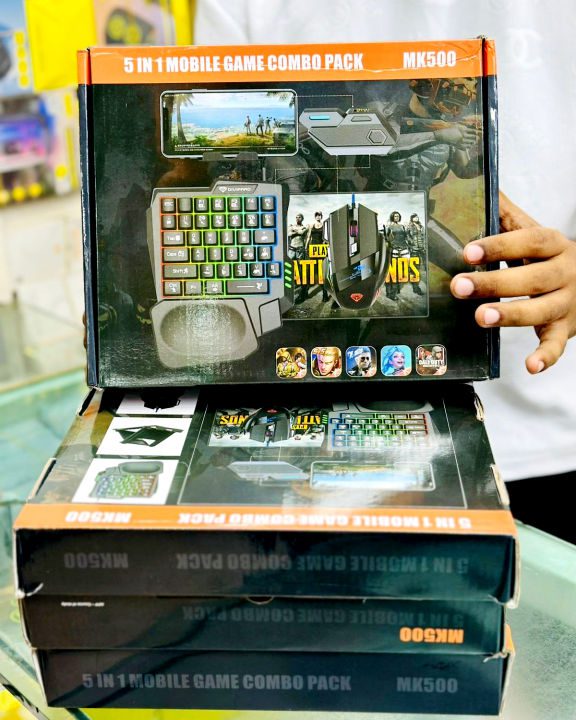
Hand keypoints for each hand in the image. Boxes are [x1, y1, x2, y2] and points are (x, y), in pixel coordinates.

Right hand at [434, 124, 477, 148]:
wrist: (442, 136)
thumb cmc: (449, 130)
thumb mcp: (457, 126)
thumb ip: (463, 127)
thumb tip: (469, 128)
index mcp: (463, 130)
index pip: (473, 131)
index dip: (476, 132)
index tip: (478, 133)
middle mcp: (463, 136)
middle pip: (472, 137)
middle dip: (476, 138)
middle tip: (478, 138)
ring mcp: (460, 142)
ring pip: (470, 143)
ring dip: (473, 142)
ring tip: (474, 142)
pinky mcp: (458, 146)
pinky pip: (466, 147)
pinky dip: (468, 147)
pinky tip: (469, 146)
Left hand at [450, 191, 575, 372]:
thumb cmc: (552, 258)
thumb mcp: (534, 234)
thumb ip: (508, 215)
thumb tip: (481, 183)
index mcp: (554, 246)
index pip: (529, 241)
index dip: (499, 245)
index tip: (469, 250)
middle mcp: (563, 274)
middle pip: (531, 278)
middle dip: (495, 283)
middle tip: (460, 286)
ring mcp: (565, 304)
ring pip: (541, 311)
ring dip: (511, 315)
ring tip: (482, 317)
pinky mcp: (565, 329)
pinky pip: (557, 344)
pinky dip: (546, 356)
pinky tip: (530, 365)